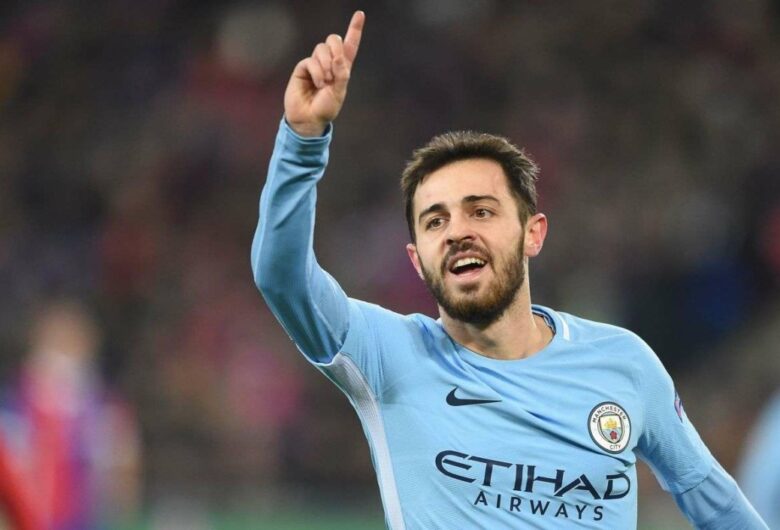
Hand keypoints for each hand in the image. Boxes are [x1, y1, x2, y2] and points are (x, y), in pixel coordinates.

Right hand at [284, 11, 364, 136]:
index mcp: (342, 68)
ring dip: (326, 65)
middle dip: (336, 48)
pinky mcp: (303, 68)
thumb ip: (342, 74)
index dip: (354, 29)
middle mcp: (329, 63)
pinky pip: (311, 60)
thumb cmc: (325, 108)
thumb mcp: (339, 93)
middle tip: (336, 67)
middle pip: (334, 40)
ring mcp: (315, 64)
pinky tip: (318, 84)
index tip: (360, 14)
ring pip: (322, 48)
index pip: (350, 45)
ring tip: (325, 82)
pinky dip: (317, 72)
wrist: (309, 119)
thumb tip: (338, 56)